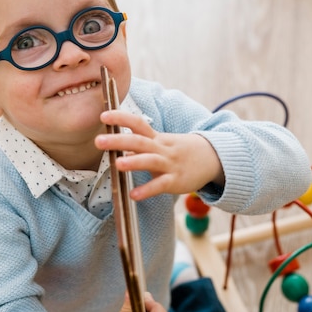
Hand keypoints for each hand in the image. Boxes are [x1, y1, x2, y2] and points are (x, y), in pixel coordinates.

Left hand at [95, 110, 224, 199]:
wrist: (212, 158)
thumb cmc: (178, 151)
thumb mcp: (160, 143)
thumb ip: (138, 144)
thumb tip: (116, 145)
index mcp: (156, 137)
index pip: (137, 123)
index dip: (121, 117)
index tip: (103, 115)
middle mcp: (161, 148)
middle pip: (139, 141)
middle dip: (118, 140)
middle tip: (99, 141)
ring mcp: (169, 164)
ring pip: (151, 160)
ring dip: (134, 162)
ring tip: (117, 164)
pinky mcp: (176, 181)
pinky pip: (161, 185)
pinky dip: (147, 190)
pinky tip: (133, 195)